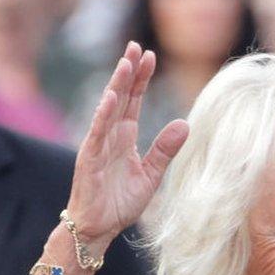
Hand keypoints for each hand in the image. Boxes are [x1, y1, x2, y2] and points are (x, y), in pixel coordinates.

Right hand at [66, 42, 188, 250]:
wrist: (100, 228)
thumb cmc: (121, 202)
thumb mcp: (152, 175)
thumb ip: (165, 149)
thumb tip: (185, 123)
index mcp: (125, 137)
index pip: (134, 100)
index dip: (142, 79)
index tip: (151, 55)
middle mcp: (110, 136)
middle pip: (121, 97)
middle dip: (129, 72)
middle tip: (136, 46)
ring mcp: (98, 145)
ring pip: (108, 109)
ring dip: (117, 86)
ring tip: (126, 63)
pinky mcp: (89, 160)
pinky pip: (96, 134)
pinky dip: (103, 115)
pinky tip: (110, 98)